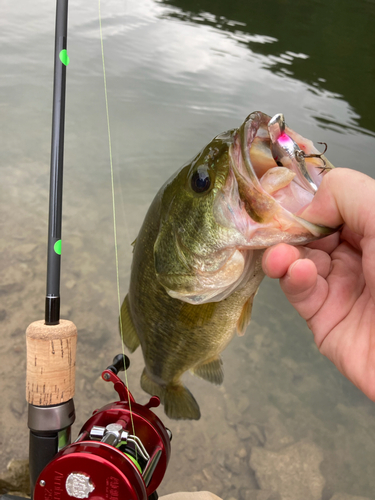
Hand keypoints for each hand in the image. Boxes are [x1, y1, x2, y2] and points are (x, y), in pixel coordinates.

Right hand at [262, 168, 374, 400]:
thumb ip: (345, 193)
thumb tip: (308, 208)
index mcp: (374, 229)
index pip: (331, 206)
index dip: (307, 201)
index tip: (283, 198)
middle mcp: (358, 255)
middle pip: (309, 233)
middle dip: (289, 228)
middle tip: (273, 228)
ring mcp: (340, 287)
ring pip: (297, 261)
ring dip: (284, 254)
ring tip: (280, 256)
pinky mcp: (324, 317)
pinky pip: (300, 291)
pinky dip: (292, 278)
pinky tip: (297, 272)